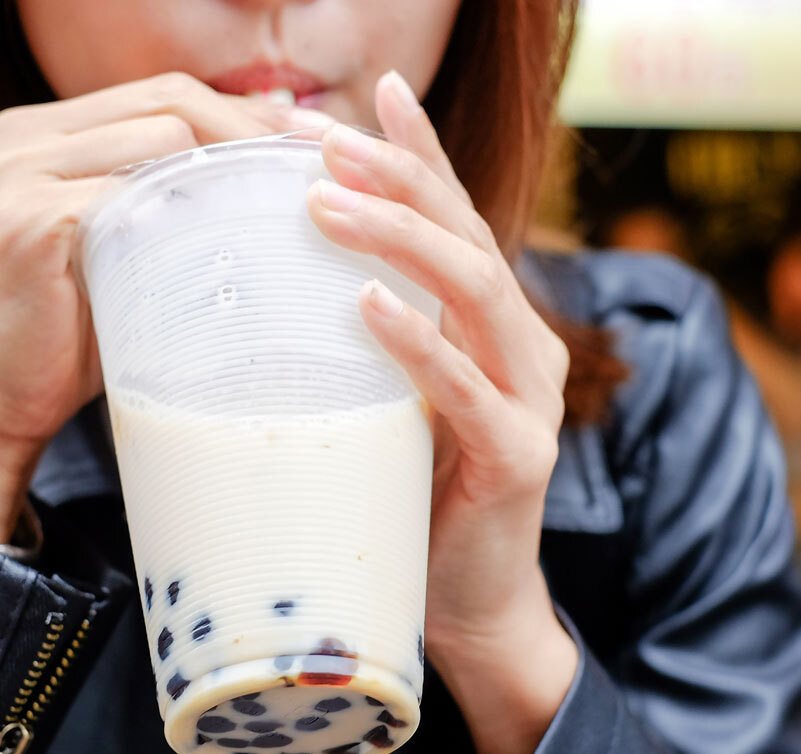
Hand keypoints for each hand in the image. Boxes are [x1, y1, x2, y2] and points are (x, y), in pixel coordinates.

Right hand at [0, 74, 323, 543]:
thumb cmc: (74, 334)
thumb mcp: (125, 250)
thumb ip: (172, 205)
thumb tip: (271, 176)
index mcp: (49, 131)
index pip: (165, 95)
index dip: (243, 113)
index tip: (309, 146)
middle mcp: (25, 134)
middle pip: (167, 98)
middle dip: (251, 130)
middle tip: (315, 170)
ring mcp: (20, 170)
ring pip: (159, 135)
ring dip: (230, 170)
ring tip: (282, 209)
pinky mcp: (28, 217)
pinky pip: (130, 193)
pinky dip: (187, 213)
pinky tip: (231, 241)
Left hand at [306, 71, 577, 753]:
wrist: (468, 607)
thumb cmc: (417, 500)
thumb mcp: (385, 406)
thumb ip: (359, 350)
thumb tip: (270, 295)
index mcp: (491, 329)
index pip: (455, 221)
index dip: (415, 155)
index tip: (361, 99)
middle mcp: (522, 348)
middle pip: (467, 235)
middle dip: (397, 176)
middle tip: (322, 137)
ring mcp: (529, 400)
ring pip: (475, 291)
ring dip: (400, 238)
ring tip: (327, 202)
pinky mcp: (518, 457)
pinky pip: (466, 388)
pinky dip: (419, 341)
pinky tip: (368, 303)